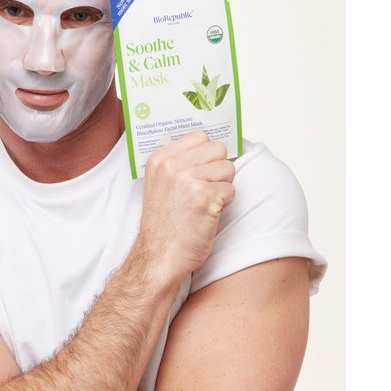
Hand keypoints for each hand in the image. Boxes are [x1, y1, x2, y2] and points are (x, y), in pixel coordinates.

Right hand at [137, 130, 235, 280]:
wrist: (159, 255)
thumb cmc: (164, 223)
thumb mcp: (160, 183)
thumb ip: (179, 162)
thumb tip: (210, 146)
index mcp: (160, 158)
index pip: (199, 135)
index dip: (207, 154)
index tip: (201, 170)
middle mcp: (173, 165)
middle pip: (218, 149)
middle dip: (218, 169)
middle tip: (205, 189)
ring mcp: (189, 180)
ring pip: (228, 168)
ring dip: (223, 187)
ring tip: (205, 203)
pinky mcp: (205, 197)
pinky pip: (232, 190)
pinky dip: (225, 204)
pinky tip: (208, 214)